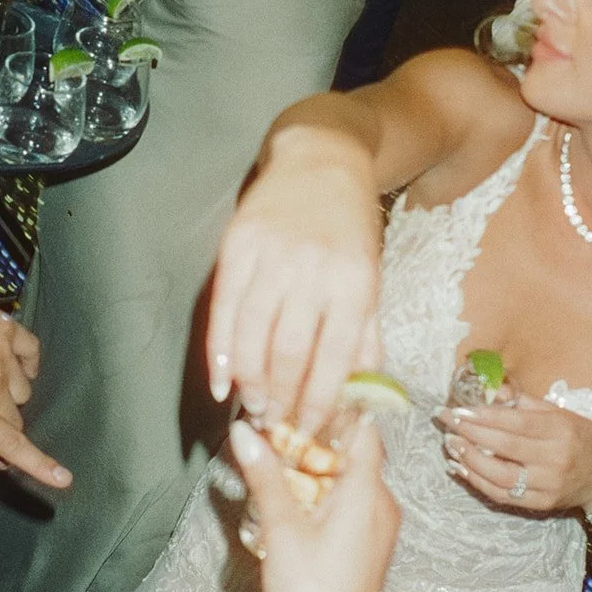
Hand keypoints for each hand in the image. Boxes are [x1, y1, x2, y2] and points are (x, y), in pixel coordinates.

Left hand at [0, 257, 70, 491]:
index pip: (12, 444)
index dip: (40, 465)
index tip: (63, 478)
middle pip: (15, 419)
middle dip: (4, 430)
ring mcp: (2, 354)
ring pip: (23, 389)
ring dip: (11, 397)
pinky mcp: (4, 328)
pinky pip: (31, 352)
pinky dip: (27, 363)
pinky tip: (14, 364)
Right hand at [207, 130, 382, 437]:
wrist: (323, 158)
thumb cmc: (352, 226)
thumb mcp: (371, 277)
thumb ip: (364, 334)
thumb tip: (360, 394)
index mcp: (355, 285)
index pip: (334, 359)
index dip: (317, 403)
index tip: (308, 433)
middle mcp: (314, 272)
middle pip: (288, 353)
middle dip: (279, 400)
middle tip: (274, 427)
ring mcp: (273, 257)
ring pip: (253, 336)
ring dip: (249, 382)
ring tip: (251, 409)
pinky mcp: (239, 244)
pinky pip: (224, 308)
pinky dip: (220, 351)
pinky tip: (221, 380)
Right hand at [229, 415, 397, 591]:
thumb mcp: (280, 528)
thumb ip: (265, 476)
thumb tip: (244, 431)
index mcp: (367, 491)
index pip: (363, 427)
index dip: (336, 408)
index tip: (303, 398)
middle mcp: (382, 503)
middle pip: (355, 454)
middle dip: (316, 443)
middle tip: (277, 434)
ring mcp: (380, 527)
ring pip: (352, 482)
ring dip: (318, 472)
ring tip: (278, 468)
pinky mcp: (371, 547)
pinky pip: (353, 506)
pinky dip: (326, 497)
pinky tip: (295, 508)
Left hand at [436, 390, 591, 513]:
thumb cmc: (582, 438)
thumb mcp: (561, 413)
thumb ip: (525, 403)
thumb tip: (492, 389)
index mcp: (561, 431)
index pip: (515, 423)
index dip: (483, 417)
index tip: (457, 409)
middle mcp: (555, 460)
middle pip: (504, 448)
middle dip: (470, 434)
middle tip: (446, 422)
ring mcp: (548, 486)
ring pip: (499, 476)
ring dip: (470, 460)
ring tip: (451, 444)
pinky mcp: (541, 505)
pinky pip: (503, 495)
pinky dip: (478, 482)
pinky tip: (462, 468)